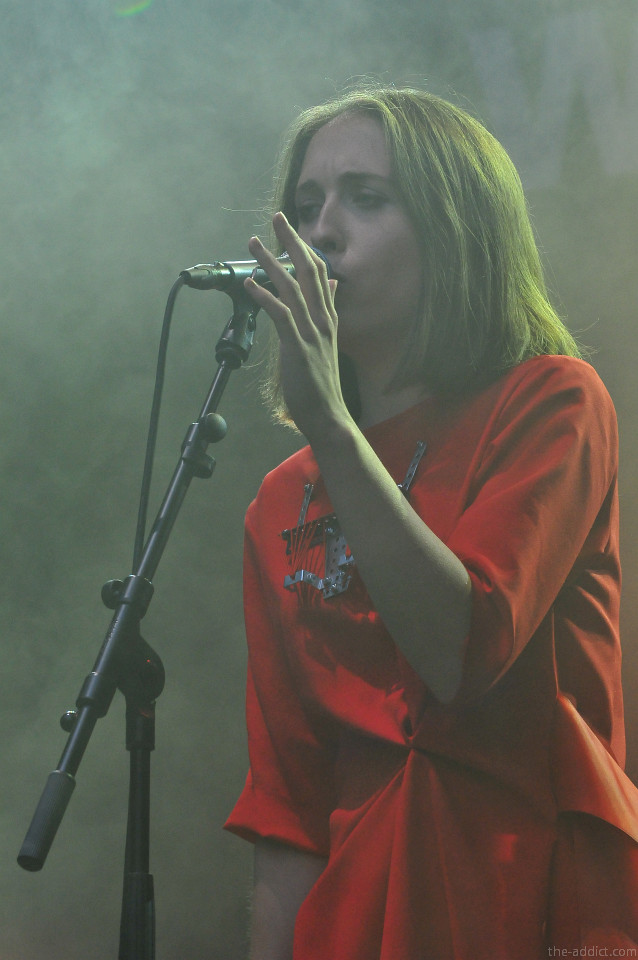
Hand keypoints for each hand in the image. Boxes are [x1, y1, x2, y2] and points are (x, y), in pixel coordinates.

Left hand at [244, 212, 348, 439]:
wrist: (329, 415)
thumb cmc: (323, 384)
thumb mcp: (328, 342)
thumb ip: (330, 310)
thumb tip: (335, 284)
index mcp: (329, 318)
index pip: (320, 274)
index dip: (305, 248)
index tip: (291, 228)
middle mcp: (323, 320)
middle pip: (308, 271)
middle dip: (291, 242)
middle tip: (276, 218)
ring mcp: (311, 333)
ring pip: (291, 288)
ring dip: (271, 262)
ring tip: (253, 243)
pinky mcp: (298, 347)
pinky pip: (280, 315)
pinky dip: (264, 296)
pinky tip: (251, 283)